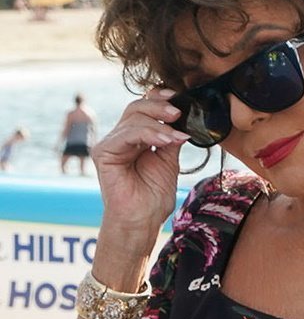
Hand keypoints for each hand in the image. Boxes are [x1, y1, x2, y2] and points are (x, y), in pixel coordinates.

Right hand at [91, 88, 189, 236]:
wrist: (142, 221)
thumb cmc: (153, 195)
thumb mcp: (169, 159)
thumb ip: (171, 137)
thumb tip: (183, 117)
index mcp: (134, 136)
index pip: (143, 106)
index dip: (159, 97)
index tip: (180, 97)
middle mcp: (120, 137)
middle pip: (137, 107)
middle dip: (160, 107)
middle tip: (179, 113)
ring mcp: (110, 144)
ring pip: (134, 118)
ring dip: (160, 124)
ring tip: (177, 135)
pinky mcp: (103, 153)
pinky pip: (127, 134)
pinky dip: (150, 133)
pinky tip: (166, 141)